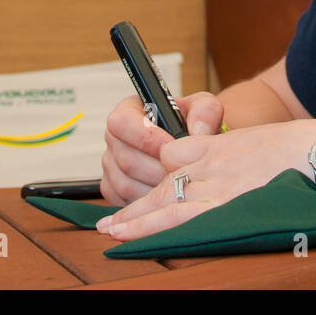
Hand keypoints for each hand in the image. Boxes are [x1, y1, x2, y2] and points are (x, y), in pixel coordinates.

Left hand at [96, 118, 315, 240]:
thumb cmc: (302, 150)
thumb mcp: (260, 143)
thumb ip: (236, 158)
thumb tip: (232, 177)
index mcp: (221, 144)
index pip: (175, 154)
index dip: (162, 173)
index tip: (153, 188)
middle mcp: (213, 161)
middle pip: (164, 180)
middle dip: (136, 204)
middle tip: (110, 222)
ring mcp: (218, 182)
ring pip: (165, 199)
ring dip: (137, 219)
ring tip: (112, 231)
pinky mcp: (227, 202)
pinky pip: (182, 216)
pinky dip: (156, 227)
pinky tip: (139, 237)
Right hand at [99, 91, 223, 205]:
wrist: (194, 148)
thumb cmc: (193, 125)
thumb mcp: (203, 109)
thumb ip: (204, 111)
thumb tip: (197, 130)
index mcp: (129, 111)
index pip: (121, 122)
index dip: (144, 137)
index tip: (171, 147)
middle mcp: (115, 138)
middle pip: (125, 158)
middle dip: (156, 170)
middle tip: (181, 173)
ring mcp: (110, 166)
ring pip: (125, 184)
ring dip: (154, 190)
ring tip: (178, 186)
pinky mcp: (112, 190)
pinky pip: (124, 202)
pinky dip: (147, 205)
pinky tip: (168, 199)